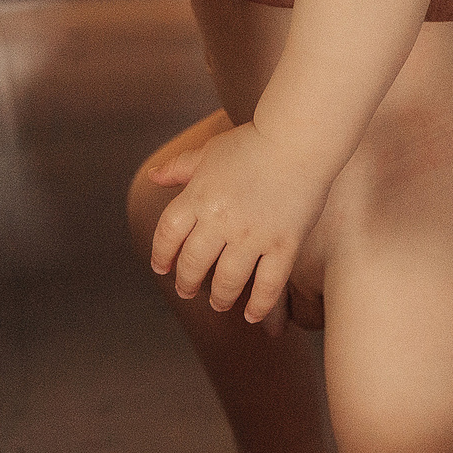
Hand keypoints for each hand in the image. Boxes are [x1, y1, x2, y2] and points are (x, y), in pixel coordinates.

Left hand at [146, 122, 329, 324]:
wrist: (299, 137)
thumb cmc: (253, 141)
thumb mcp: (209, 151)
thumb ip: (180, 168)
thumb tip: (154, 176)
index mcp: (198, 197)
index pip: (168, 236)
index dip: (161, 256)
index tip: (162, 268)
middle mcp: (220, 220)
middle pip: (193, 264)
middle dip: (186, 283)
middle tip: (188, 291)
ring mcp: (253, 235)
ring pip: (227, 281)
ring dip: (219, 297)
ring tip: (219, 302)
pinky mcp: (284, 244)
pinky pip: (268, 285)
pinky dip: (259, 305)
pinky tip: (252, 314)